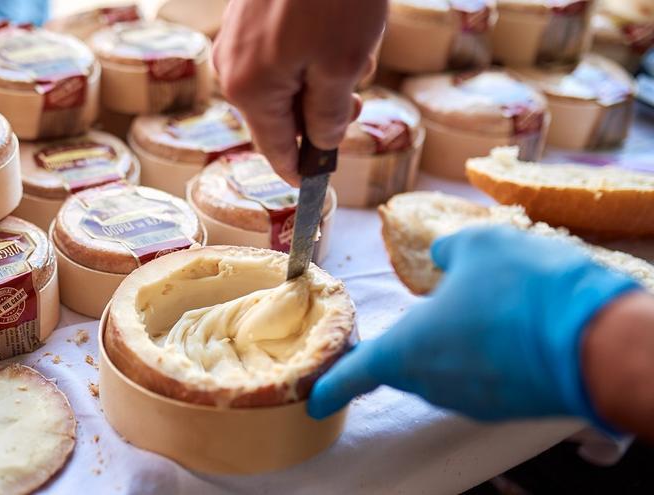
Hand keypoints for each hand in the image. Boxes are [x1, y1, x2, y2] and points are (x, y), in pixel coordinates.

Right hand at [213, 0, 384, 183]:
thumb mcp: (342, 65)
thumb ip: (330, 115)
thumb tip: (322, 142)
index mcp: (249, 90)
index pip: (274, 149)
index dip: (299, 169)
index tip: (315, 183)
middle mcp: (231, 68)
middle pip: (278, 115)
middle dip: (319, 112)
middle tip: (357, 99)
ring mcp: (235, 39)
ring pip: (281, 82)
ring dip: (318, 78)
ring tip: (353, 48)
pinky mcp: (246, 16)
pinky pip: (276, 53)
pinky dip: (307, 52)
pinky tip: (334, 29)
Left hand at [307, 226, 640, 425]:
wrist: (598, 340)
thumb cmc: (524, 287)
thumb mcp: (479, 244)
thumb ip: (449, 249)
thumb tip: (442, 253)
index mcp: (408, 349)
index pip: (355, 374)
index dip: (332, 385)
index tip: (313, 398)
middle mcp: (434, 383)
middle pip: (405, 366)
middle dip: (409, 344)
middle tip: (428, 316)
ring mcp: (472, 400)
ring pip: (446, 371)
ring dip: (452, 345)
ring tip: (480, 311)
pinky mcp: (508, 405)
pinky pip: (481, 378)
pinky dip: (484, 355)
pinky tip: (508, 328)